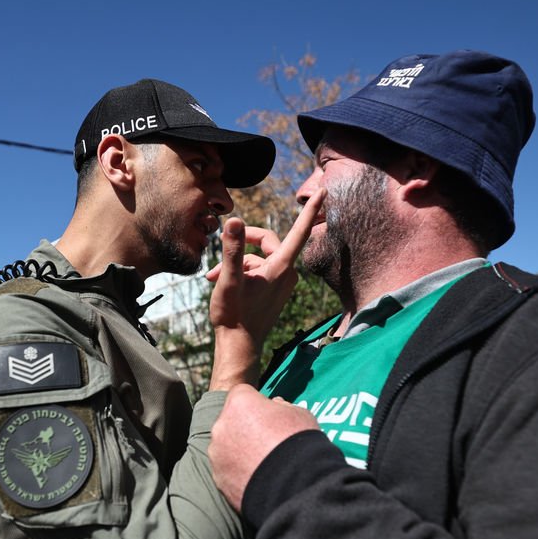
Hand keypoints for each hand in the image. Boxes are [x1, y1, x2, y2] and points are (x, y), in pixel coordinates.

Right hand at [207, 188, 324, 389]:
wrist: (239, 346)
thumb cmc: (234, 314)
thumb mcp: (229, 278)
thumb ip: (232, 249)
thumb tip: (233, 220)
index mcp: (280, 266)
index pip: (299, 231)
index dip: (310, 210)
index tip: (323, 192)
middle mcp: (285, 273)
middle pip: (268, 242)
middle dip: (243, 241)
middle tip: (223, 239)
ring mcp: (280, 282)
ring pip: (257, 259)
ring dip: (236, 262)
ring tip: (213, 276)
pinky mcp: (273, 290)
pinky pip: (258, 271)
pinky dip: (240, 272)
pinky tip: (220, 282)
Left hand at [209, 384, 320, 511]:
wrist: (295, 485)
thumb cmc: (299, 442)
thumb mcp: (298, 413)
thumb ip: (281, 406)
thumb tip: (274, 406)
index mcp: (239, 403)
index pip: (242, 393)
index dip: (255, 402)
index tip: (267, 415)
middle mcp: (221, 425)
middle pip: (231, 420)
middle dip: (244, 427)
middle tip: (266, 441)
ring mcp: (217, 453)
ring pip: (225, 446)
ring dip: (238, 451)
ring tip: (262, 464)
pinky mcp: (218, 477)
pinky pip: (227, 469)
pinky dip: (237, 472)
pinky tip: (257, 479)